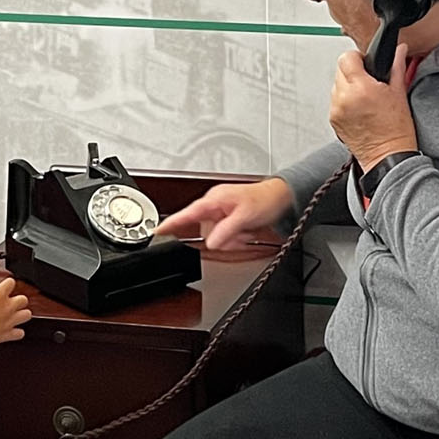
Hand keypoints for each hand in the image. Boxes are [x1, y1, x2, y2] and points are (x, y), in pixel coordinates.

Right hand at [0, 278, 30, 345]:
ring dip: (22, 315)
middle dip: (19, 300)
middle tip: (12, 303)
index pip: (11, 283)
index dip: (8, 284)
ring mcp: (9, 320)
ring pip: (27, 315)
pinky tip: (13, 331)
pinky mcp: (6, 334)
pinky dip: (17, 333)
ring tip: (15, 316)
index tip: (6, 286)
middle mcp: (7, 306)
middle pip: (23, 299)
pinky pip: (20, 333)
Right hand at [155, 178, 292, 254]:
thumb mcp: (244, 217)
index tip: (156, 232)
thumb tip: (210, 242)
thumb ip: (225, 230)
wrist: (281, 196)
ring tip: (245, 232)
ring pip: (215, 234)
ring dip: (230, 239)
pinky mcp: (227, 216)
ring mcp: (220, 211)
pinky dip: (234, 237)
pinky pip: (223, 233)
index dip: (170, 224)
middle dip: (221, 239)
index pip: (186, 214)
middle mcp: (214, 204)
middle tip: (239, 236)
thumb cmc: (264, 200)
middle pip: (204, 230)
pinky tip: (245, 233)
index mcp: (213, 200)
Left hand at [330, 43, 417, 171]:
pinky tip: (359, 108)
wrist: (388, 157)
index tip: (366, 63)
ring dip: (348, 86)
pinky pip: (335, 100)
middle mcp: (345, 98)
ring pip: (336, 85)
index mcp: (361, 88)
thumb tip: (399, 50)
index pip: (347, 58)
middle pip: (340, 69)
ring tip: (365, 97)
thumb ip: (397, 66)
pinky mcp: (333, 120)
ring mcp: (336, 110)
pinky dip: (344, 100)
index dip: (357, 57)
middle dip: (353, 71)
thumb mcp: (399, 93)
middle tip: (369, 82)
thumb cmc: (396, 131)